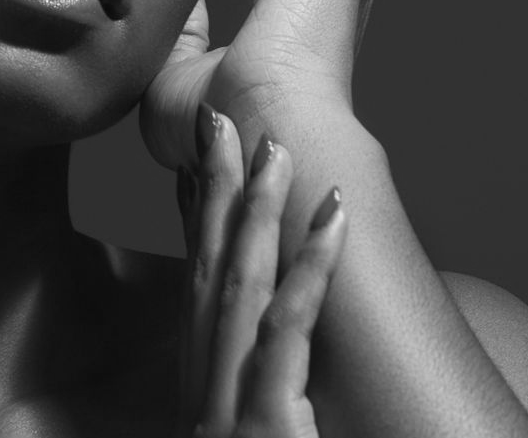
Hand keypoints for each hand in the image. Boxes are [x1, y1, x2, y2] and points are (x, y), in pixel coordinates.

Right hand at [175, 106, 347, 437]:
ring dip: (256, 209)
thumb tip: (275, 371)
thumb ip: (251, 405)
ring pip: (240, 287)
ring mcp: (228, 408)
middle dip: (211, 190)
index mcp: (198, 395)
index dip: (193, 222)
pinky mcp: (267, 426)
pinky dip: (310, 267)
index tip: (193, 164)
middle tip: (219, 119)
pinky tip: (334, 216)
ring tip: (275, 146)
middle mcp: (203, 391)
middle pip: (205, 272)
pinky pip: (288, 332)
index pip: (194, 293)